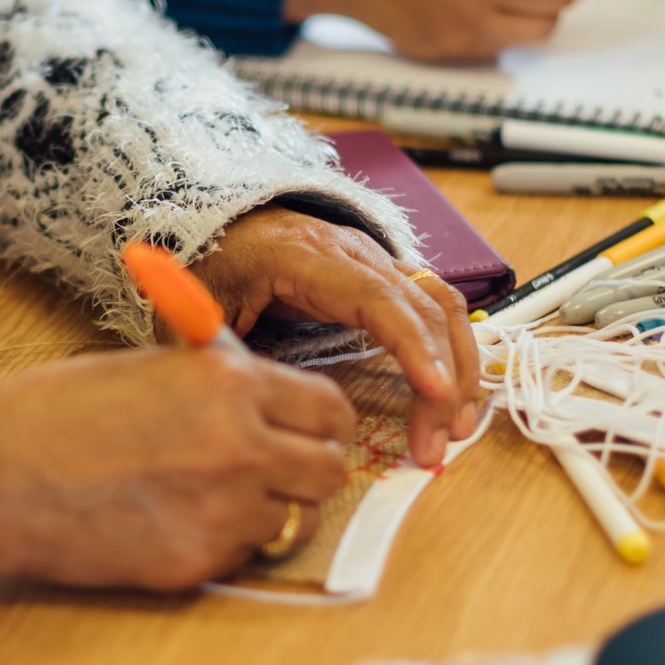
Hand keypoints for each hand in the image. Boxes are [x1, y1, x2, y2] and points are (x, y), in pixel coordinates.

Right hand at [0, 344, 356, 589]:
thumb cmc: (50, 415)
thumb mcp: (146, 369)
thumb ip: (215, 384)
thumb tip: (267, 402)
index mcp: (226, 383)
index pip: (328, 408)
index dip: (321, 423)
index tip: (308, 432)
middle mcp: (239, 445)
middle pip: (328, 471)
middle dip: (305, 471)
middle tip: (271, 471)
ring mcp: (220, 511)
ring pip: (292, 519)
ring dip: (265, 511)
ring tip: (205, 496)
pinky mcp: (195, 563)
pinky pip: (242, 556)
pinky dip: (220, 543)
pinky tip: (168, 522)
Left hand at [191, 207, 480, 465]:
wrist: (232, 223)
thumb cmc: (219, 260)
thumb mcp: (202, 297)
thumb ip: (207, 338)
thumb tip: (221, 391)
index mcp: (308, 256)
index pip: (377, 299)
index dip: (413, 345)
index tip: (436, 393)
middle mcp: (356, 253)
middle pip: (423, 308)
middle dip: (444, 377)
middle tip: (438, 442)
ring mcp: (379, 263)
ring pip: (442, 308)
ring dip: (462, 367)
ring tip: (458, 427)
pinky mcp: (388, 280)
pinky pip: (437, 310)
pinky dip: (454, 352)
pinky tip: (454, 397)